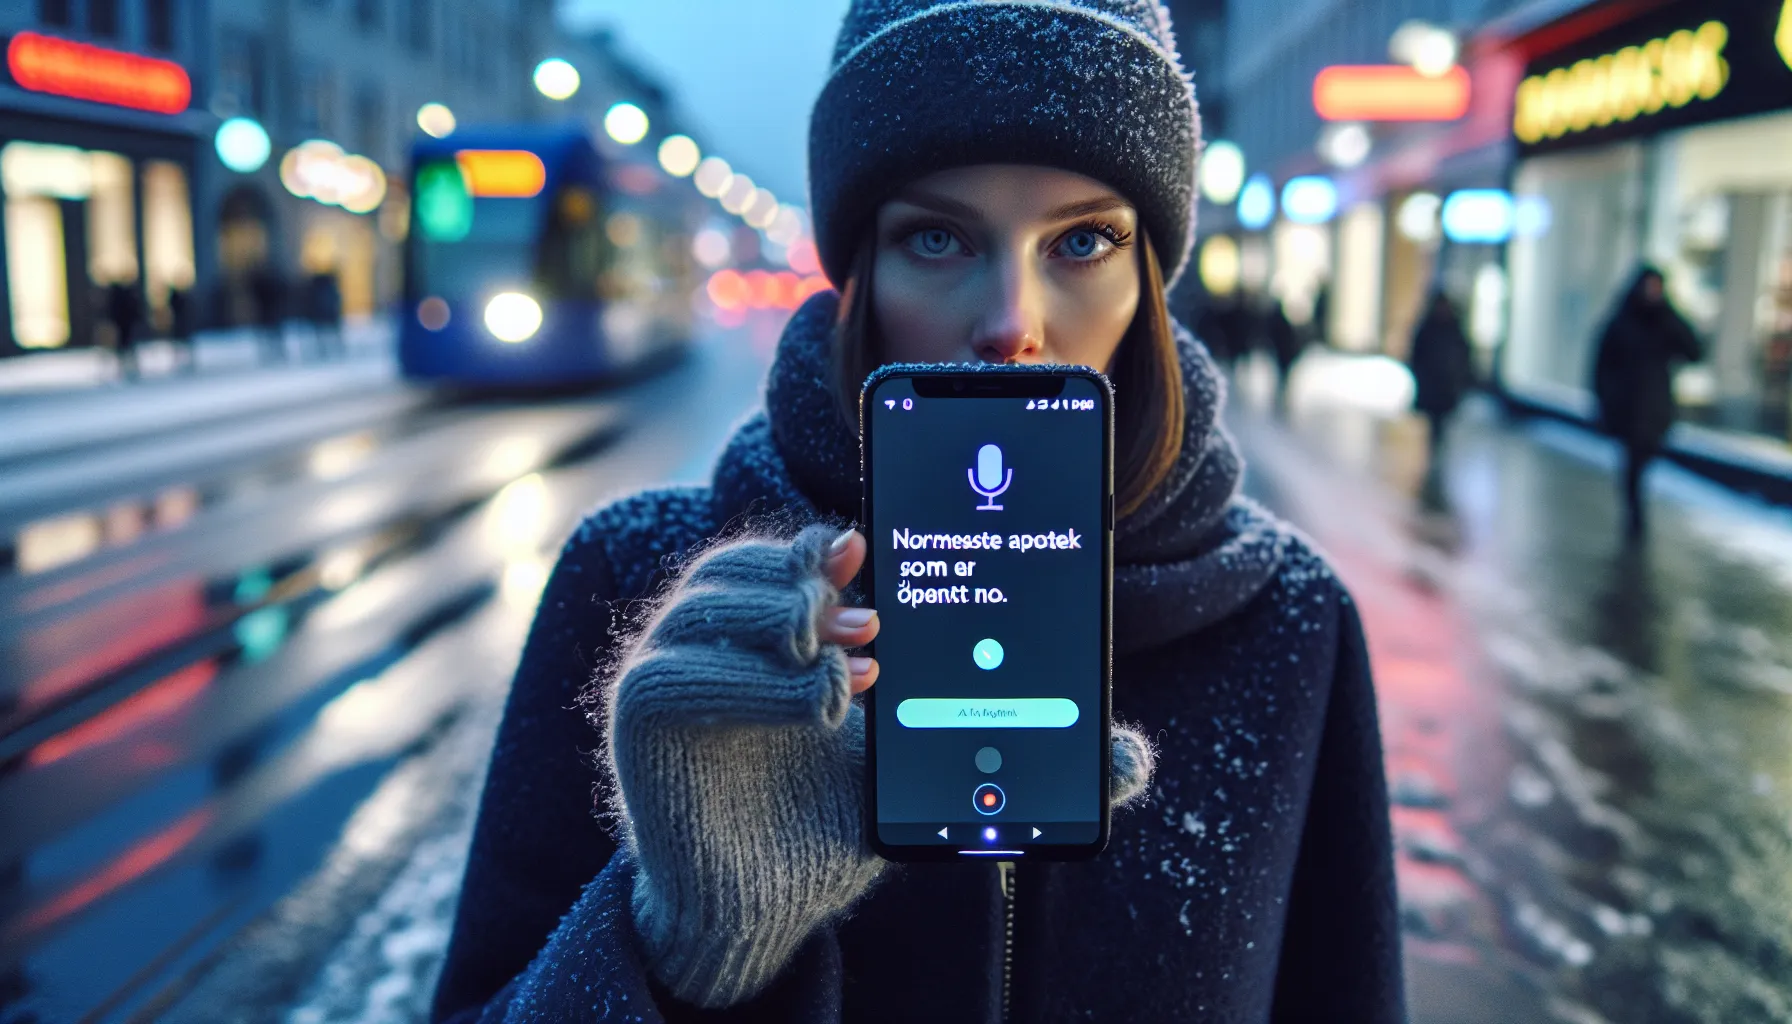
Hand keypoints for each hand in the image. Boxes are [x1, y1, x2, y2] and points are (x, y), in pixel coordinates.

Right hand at [604, 525, 1156, 1009]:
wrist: (765, 904)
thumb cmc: (840, 824)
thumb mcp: (932, 772)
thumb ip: (1023, 756)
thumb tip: (1133, 759)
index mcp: (781, 629)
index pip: (792, 553)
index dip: (832, 540)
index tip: (876, 543)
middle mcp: (720, 638)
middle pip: (748, 562)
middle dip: (813, 577)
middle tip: (877, 626)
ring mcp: (673, 672)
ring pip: (711, 601)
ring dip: (790, 617)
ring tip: (860, 663)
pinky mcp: (641, 718)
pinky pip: (676, 669)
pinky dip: (753, 677)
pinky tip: (821, 701)